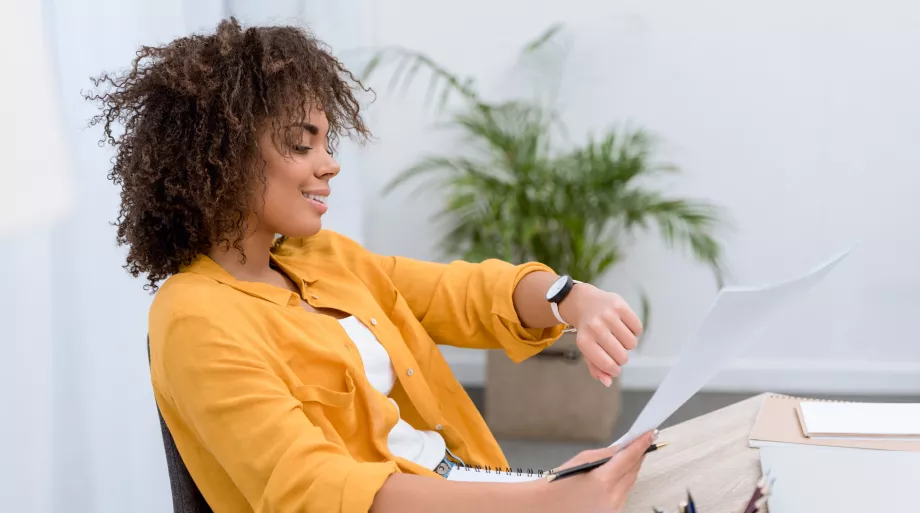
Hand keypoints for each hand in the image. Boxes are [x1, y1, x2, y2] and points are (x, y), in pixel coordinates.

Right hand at [533, 430, 654, 512]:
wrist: (544, 506)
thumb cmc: (558, 484)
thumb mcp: (581, 461)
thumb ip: (605, 455)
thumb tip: (621, 449)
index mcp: (603, 481)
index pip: (630, 458)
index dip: (641, 443)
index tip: (649, 433)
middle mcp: (612, 497)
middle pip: (634, 472)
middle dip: (637, 456)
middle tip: (642, 441)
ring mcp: (613, 508)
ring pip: (630, 484)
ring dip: (631, 470)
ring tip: (630, 457)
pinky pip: (624, 494)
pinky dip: (623, 483)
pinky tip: (620, 475)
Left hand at [558, 284, 641, 385]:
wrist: (584, 303)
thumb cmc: (588, 331)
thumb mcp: (587, 350)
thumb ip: (596, 368)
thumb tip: (608, 382)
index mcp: (584, 341)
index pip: (608, 365)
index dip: (615, 370)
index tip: (614, 367)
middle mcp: (595, 327)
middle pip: (622, 356)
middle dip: (622, 357)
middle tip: (615, 349)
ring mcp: (607, 315)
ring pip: (632, 343)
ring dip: (628, 344)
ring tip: (618, 337)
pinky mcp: (619, 305)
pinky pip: (637, 328)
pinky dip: (634, 331)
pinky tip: (623, 326)